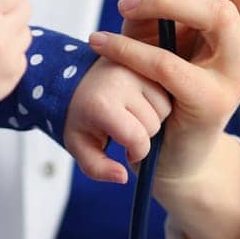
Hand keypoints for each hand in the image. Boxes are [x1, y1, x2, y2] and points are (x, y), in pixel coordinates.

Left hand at [63, 58, 172, 183]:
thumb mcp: (80, 146)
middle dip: (143, 134)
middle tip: (126, 130)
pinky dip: (158, 101)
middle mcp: (120, 81)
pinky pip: (166, 90)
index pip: (137, 139)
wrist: (73, 77)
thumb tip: (123, 176)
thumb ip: (98, 168)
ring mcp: (134, 68)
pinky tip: (141, 102)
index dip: (136, 152)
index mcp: (102, 104)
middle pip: (153, 124)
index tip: (127, 153)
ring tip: (133, 115)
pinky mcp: (144, 61)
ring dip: (154, 117)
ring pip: (164, 107)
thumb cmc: (79, 115)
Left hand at [85, 0, 239, 184]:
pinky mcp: (214, 103)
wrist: (170, 154)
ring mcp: (238, 73)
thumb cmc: (162, 81)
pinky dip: (132, 49)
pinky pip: (173, 65)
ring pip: (219, 15)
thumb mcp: (154, 24)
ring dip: (165, 1)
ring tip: (121, 7)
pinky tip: (102, 41)